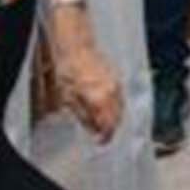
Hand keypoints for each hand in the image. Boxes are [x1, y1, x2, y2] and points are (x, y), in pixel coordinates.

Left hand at [50, 24, 121, 140]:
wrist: (76, 48)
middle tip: (101, 134)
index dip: (105, 136)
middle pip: (118, 119)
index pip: (109, 125)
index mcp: (100, 100)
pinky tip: (105, 107)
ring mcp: (117, 85)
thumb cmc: (69, 70)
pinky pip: (121, 98)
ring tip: (102, 122)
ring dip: (114, 118)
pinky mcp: (117, 79)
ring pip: (121, 109)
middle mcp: (113, 94)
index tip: (100, 142)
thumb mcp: (68, 98)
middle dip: (110, 128)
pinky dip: (115, 106)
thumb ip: (83, 117)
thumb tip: (93, 130)